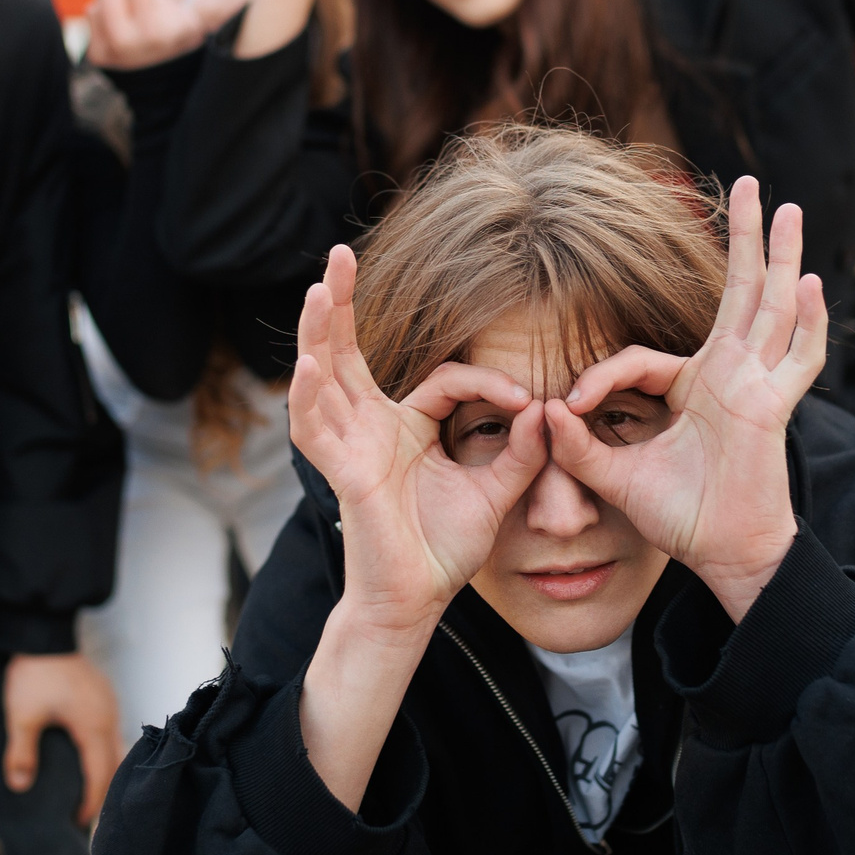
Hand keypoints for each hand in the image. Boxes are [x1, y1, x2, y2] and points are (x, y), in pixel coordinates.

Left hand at [2, 652, 120, 826]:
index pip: (100, 774)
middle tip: (84, 814)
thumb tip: (20, 786)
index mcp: (94, 726)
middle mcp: (108, 717)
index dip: (91, 801)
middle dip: (101, 791)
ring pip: (115, 748)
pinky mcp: (103, 697)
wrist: (43, 633)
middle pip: (114, 764)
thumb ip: (22, 752)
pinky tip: (88, 758)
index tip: (78, 821)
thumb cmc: (35, 674)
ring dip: (103, 771)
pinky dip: (102, 752)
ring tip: (87, 790)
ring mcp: (109, 705)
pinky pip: (110, 732)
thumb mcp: (22, 716)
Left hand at [86, 0, 230, 70]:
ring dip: (118, 1)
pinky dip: (107, 17)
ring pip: (97, 1)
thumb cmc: (211, 8)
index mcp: (176, 29)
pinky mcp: (101, 58)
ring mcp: (120, 57)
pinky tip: (129, 29)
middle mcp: (144, 46)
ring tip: (142, 15)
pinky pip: (88, 17)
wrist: (190, 56)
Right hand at [291, 243, 542, 805]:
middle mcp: (369, 430)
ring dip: (319, 335)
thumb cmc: (443, 550)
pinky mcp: (345, 476)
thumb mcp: (494, 492)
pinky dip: (310, 398)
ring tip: (319, 291)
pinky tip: (308, 364)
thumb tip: (545, 411)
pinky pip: (318, 432)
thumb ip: (522, 453)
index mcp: (403, 429)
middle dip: (342, 304)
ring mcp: (350, 450)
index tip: (526, 402)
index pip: (443, 381)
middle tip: (339, 252)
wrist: (417, 602)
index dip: (488, 384)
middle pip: (347, 353)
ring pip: (324, 379)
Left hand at [547, 177, 826, 621]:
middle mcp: (730, 375)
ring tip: (790, 207)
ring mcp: (756, 386)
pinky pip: (797, 361)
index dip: (601, 377)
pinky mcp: (772, 409)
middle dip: (746, 237)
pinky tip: (810, 284)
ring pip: (772, 307)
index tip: (569, 408)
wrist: (722, 553)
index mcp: (695, 386)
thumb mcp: (617, 478)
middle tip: (753, 184)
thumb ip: (579, 447)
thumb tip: (545, 410)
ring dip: (780, 256)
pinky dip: (807, 324)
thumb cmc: (680, 517)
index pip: (642, 358)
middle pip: (741, 291)